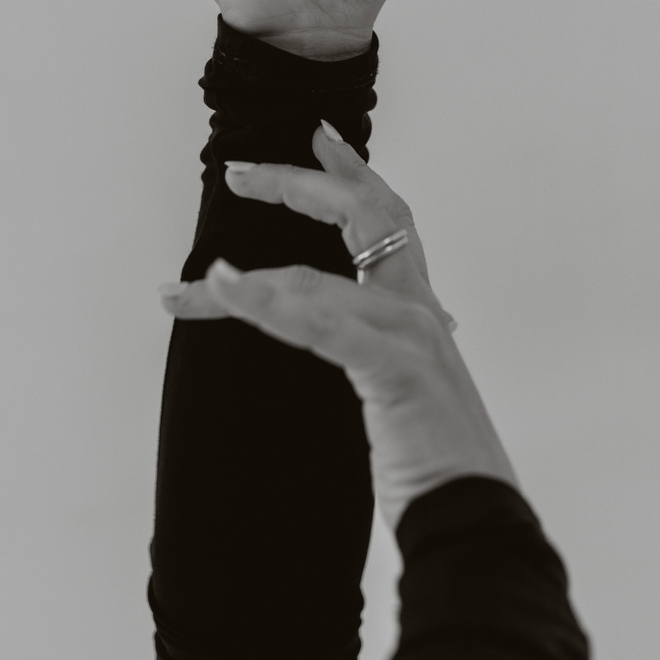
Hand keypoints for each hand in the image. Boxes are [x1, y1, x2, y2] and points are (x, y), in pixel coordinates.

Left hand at [157, 124, 518, 534]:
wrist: (475, 525)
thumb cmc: (435, 471)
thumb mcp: (400, 397)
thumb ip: (377, 355)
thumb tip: (341, 340)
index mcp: (423, 313)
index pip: (390, 219)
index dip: (353, 173)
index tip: (318, 135)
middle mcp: (422, 311)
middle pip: (364, 214)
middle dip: (297, 184)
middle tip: (237, 173)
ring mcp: (414, 335)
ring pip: (314, 280)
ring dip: (240, 285)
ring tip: (184, 288)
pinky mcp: (396, 368)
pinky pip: (321, 325)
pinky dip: (265, 305)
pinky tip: (224, 291)